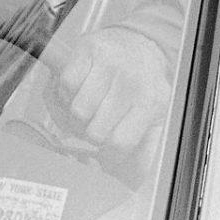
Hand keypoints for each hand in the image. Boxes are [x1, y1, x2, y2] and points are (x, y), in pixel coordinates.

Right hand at [40, 27, 170, 153]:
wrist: (135, 43)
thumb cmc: (141, 85)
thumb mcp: (154, 116)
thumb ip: (147, 150)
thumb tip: (135, 176)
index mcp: (151, 101)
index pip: (119, 143)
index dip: (107, 151)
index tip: (107, 146)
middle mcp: (132, 81)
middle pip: (94, 131)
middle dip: (91, 131)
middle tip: (97, 120)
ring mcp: (110, 63)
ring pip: (77, 111)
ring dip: (77, 112)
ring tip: (90, 103)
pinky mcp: (88, 49)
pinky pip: (66, 85)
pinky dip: (67, 90)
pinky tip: (81, 86)